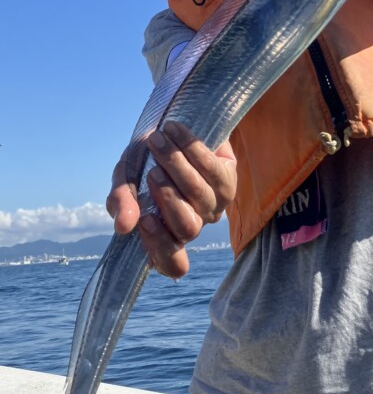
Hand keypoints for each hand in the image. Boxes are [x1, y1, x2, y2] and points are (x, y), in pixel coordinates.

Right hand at [106, 121, 236, 278]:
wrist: (170, 131)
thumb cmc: (145, 162)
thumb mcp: (126, 177)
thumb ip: (121, 200)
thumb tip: (124, 226)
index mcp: (167, 235)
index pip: (173, 264)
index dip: (161, 247)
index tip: (145, 220)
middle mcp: (195, 225)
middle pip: (187, 228)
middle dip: (167, 197)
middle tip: (152, 172)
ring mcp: (215, 205)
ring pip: (199, 194)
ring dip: (176, 165)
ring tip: (157, 141)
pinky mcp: (228, 179)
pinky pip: (211, 167)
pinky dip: (189, 146)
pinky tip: (173, 130)